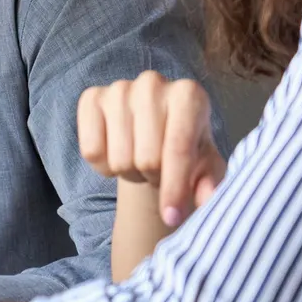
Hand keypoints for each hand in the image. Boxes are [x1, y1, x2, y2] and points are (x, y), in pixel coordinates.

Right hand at [78, 71, 226, 226]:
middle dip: (154, 179)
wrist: (154, 132)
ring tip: (141, 164)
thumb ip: (210, 183)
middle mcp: (153, 83)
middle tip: (159, 174)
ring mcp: (118, 88)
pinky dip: (103, 167)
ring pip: (120, 159)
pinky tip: (117, 155)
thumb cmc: (186, 149)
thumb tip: (205, 199)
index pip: (178, 149)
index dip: (175, 189)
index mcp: (188, 94)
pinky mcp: (90, 97)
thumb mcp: (207, 167)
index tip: (172, 218)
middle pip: (147, 159)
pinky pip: (91, 150)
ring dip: (131, 174)